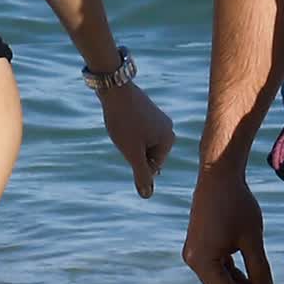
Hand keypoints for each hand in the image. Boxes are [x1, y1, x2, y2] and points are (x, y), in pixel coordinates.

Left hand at [101, 83, 174, 197]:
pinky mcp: (148, 112)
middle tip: (124, 133)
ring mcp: (159, 119)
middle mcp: (168, 129)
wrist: (114, 88)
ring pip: (140, 143)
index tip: (128, 139)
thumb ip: (141, 175)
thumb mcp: (132, 152)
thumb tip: (147, 196)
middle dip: (132, 150)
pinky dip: (127, 129)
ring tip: (122, 124)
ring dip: (128, 140)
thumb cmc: (124, 122)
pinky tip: (121, 118)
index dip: (134, 158)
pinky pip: (137, 131)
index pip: (151, 166)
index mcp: (169, 140)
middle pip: (146, 154)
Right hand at [182, 167, 275, 283]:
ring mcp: (196, 253)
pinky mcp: (202, 246)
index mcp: (202, 260)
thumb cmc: (236, 203)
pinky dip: (235, 277)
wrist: (219, 174)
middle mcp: (194, 260)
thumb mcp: (252, 238)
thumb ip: (259, 268)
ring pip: (220, 281)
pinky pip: (219, 269)